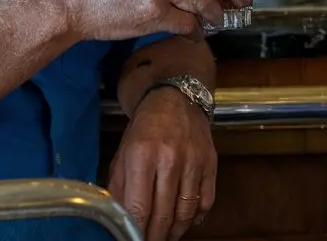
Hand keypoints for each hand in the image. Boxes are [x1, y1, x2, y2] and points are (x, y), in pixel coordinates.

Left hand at [109, 88, 216, 240]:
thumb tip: (116, 219)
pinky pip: (206, 202)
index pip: (139, 208)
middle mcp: (169, 158)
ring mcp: (193, 161)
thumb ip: (118, 187)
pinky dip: (195, 217)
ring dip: (175, 232)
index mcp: (141, 155)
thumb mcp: (123, 153)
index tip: (134, 240)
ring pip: (185, 213)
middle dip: (155, 237)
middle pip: (163, 215)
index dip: (137, 232)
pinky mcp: (210, 163)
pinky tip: (185, 220)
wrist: (177, 100)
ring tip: (166, 235)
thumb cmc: (146, 129)